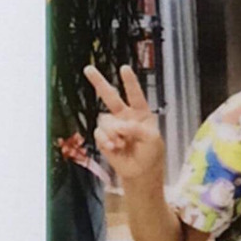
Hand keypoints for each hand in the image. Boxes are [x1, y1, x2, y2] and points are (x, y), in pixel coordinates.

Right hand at [84, 64, 164, 181]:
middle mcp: (125, 116)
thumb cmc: (151, 154)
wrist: (140, 172)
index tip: (124, 68)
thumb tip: (119, 125)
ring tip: (121, 144)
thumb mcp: (152, 140)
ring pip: (105, 119)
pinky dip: (105, 140)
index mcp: (141, 113)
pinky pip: (99, 132)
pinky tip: (113, 147)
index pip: (135, 95)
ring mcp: (113, 126)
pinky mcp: (104, 137)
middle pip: (110, 96)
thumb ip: (137, 129)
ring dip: (112, 132)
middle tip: (88, 69)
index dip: (129, 82)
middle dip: (99, 83)